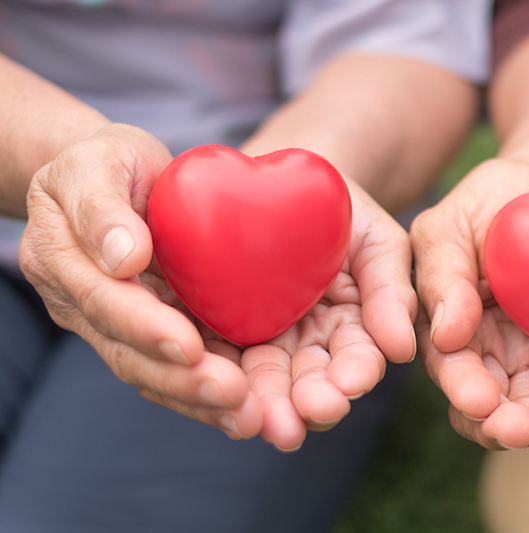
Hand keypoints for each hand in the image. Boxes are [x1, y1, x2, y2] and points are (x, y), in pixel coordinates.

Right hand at [20, 124, 262, 438]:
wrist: (113, 178)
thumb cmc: (106, 162)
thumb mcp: (97, 161)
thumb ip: (102, 206)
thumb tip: (124, 257)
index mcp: (62, 260)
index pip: (104, 301)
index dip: (145, 327)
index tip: (190, 345)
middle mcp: (83, 303)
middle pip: (128, 353)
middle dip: (180, 379)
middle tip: (233, 396)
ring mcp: (114, 324)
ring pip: (151, 372)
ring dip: (197, 399)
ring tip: (246, 416)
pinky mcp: (148, 331)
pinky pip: (173, 368)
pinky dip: (204, 393)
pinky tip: (246, 409)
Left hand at [241, 181, 417, 450]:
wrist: (281, 178)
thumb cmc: (340, 209)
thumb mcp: (377, 241)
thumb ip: (392, 291)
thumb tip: (403, 351)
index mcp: (352, 328)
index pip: (358, 357)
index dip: (354, 373)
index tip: (349, 384)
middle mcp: (309, 347)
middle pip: (309, 383)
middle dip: (307, 403)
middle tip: (304, 417)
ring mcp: (265, 343)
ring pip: (264, 384)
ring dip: (264, 406)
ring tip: (261, 423)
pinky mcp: (220, 335)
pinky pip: (216, 361)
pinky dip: (215, 379)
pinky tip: (212, 391)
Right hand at [411, 158, 528, 453]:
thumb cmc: (497, 194)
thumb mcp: (454, 223)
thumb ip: (441, 274)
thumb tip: (444, 337)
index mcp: (453, 326)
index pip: (453, 367)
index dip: (465, 388)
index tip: (481, 402)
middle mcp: (493, 350)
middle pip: (497, 401)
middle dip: (511, 423)